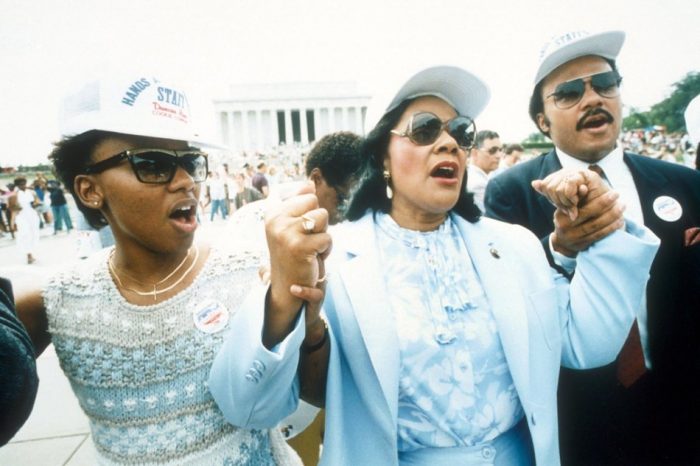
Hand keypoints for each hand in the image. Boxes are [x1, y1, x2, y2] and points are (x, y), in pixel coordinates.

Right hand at [263, 182, 331, 346]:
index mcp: (272, 212)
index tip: (300, 228)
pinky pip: (327, 238)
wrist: (287, 287)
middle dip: (318, 222)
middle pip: (314, 202)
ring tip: (310, 248)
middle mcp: (275, 220)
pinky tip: (312, 259)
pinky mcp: (298, 247)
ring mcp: (286, 232)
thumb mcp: (292, 225)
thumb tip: (309, 183)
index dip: (310, 210)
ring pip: (322, 217)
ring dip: (323, 234)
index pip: (305, 193)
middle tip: (306, 239)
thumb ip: (299, 202)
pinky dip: (326, 250)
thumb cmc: (294, 254)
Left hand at [532, 167, 613, 219]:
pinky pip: (569, 183)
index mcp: (559, 176)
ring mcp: (575, 171)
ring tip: (576, 203)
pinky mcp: (584, 174)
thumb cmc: (584, 205)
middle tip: (571, 207)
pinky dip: (572, 195)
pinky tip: (579, 199)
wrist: (605, 207)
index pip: (546, 186)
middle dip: (560, 202)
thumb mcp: (563, 201)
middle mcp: (566, 171)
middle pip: (550, 188)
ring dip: (567, 201)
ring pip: (558, 188)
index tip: (565, 207)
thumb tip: (534, 183)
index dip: (554, 200)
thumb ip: (550, 192)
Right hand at [551, 190, 625, 255]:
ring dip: (612, 219)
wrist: (562, 240)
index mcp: (563, 218)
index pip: (585, 210)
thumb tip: (584, 187)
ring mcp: (575, 239)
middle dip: (610, 211)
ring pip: (597, 229)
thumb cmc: (567, 217)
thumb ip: (577, 198)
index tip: (614, 194)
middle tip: (622, 202)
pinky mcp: (582, 245)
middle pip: (593, 221)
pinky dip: (611, 229)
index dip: (601, 202)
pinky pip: (599, 236)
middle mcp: (567, 230)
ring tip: (622, 209)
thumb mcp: (568, 206)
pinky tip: (620, 221)